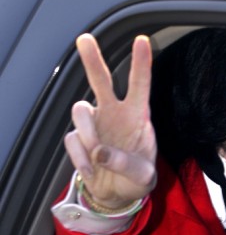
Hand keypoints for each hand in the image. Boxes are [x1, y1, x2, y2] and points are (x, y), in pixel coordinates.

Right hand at [64, 34, 157, 208]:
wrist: (118, 195)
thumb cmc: (137, 178)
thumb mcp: (143, 177)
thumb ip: (126, 164)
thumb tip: (100, 152)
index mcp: (136, 116)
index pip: (139, 86)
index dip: (141, 63)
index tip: (142, 40)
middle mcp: (114, 113)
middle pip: (101, 81)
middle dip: (92, 60)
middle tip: (84, 39)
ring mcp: (95, 124)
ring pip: (80, 110)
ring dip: (88, 132)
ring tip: (98, 156)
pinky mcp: (79, 139)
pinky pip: (73, 141)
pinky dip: (81, 158)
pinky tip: (92, 171)